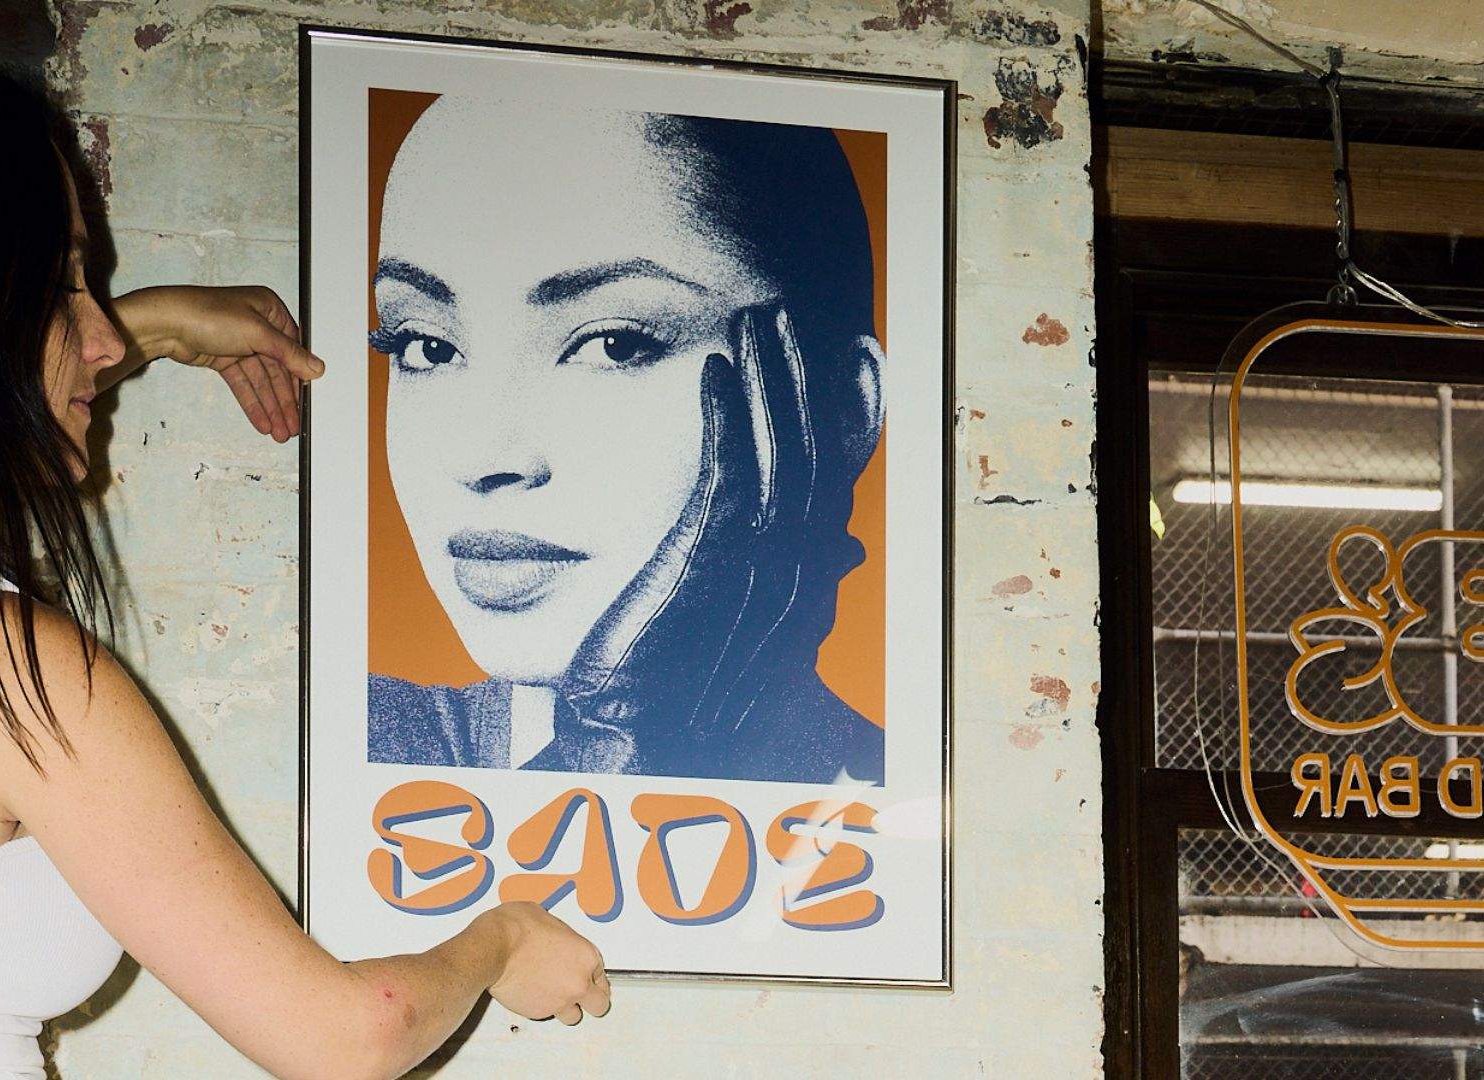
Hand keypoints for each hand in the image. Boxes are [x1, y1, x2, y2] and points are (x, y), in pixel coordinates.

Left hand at [112, 285, 324, 442]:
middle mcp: (257, 325)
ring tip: (279, 430)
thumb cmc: (207, 314)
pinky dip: (252, 402)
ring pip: (260, 380)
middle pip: (277, 369)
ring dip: (270, 406)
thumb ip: (289, 353)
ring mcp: (239, 342)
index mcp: (270, 309)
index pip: (293, 349)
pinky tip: (262, 420)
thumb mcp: (257, 332)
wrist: (167, 323)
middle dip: (284, 400)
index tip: (306, 401)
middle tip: (292, 425)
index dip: (299, 377)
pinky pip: (243, 384)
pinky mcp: (224, 358)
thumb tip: (315, 367)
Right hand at [482, 902, 610, 1025]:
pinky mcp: (539, 1012)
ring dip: (567, 1008)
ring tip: (554, 995)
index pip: (602, 975)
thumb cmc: (516, 929)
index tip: (586, 977)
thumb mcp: (546, 918)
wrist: (493, 948)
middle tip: (580, 995)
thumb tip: (555, 939)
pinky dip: (542, 1007)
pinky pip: (547, 1015)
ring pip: (574, 1017)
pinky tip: (533, 993)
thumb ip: (561, 936)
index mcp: (586, 956)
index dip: (591, 976)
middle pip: (599, 1004)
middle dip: (590, 1000)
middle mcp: (578, 982)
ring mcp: (560, 1001)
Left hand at [551, 306, 856, 775]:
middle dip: (799, 374)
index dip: (844, 406)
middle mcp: (798, 571)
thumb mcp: (739, 623)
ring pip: (777, 453)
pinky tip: (713, 371)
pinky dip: (727, 419)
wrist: (635, 746)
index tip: (848, 348)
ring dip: (767, 380)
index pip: (835, 473)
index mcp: (806, 578)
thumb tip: (840, 550)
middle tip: (782, 312)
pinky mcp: (709, 568)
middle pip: (812, 449)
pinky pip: (728, 475)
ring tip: (751, 321)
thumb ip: (788, 578)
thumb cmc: (674, 692)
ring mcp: (758, 569)